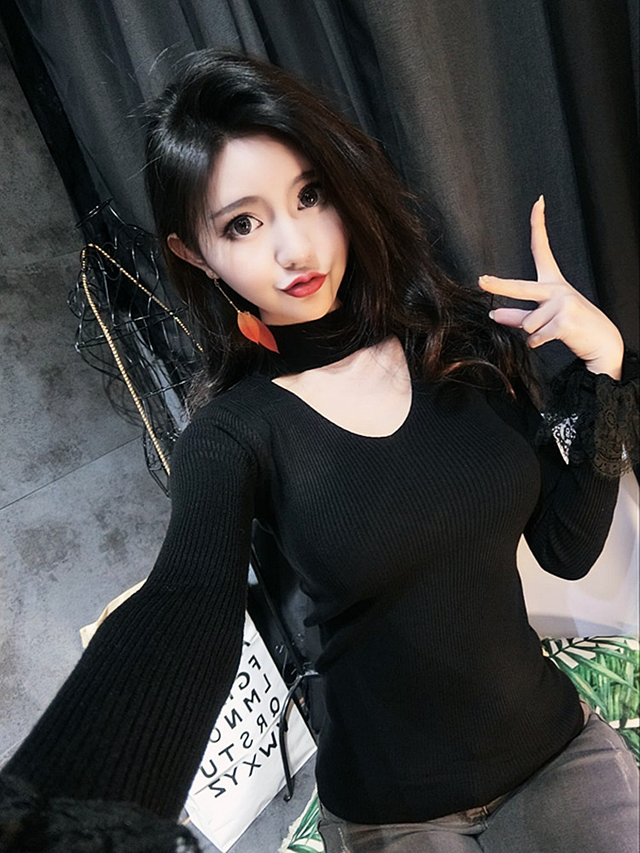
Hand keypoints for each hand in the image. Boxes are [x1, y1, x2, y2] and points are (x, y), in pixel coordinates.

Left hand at [478, 196, 623, 379]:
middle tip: (481, 280)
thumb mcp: (545, 318)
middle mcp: (558, 289)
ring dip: (533, 335)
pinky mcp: (565, 321)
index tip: (538, 203)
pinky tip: (554, 339)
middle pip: (521, 287)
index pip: (542, 249)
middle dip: (499, 285)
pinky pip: (535, 337)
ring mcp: (563, 304)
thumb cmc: (573, 327)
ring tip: (552, 332)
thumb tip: (493, 313)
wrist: (602, 342)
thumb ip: (518, 315)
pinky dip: (538, 343)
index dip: (539, 225)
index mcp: (554, 282)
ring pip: (527, 324)